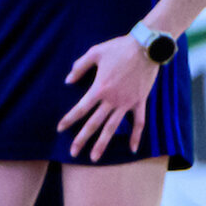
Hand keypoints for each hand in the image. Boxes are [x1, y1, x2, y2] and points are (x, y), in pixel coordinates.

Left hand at [57, 34, 158, 161]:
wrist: (146, 47)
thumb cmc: (119, 48)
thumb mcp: (95, 52)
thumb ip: (80, 66)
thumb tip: (68, 80)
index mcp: (99, 88)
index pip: (80, 108)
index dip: (69, 119)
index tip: (60, 129)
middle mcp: (112, 99)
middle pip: (94, 123)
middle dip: (82, 139)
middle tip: (73, 152)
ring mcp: (127, 103)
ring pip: (112, 128)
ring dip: (102, 143)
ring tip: (94, 158)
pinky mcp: (140, 102)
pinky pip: (138, 123)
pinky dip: (136, 136)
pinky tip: (132, 149)